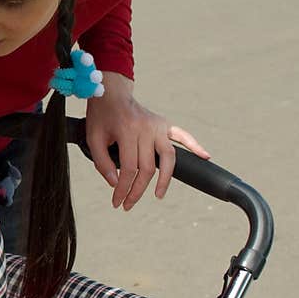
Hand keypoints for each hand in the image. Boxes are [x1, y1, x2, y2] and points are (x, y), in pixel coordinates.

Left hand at [85, 72, 209, 209]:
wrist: (112, 93)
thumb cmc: (101, 117)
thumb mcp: (93, 139)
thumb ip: (102, 162)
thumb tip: (115, 184)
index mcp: (127, 131)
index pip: (128, 169)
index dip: (123, 189)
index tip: (117, 202)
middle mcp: (146, 129)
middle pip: (147, 168)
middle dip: (137, 190)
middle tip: (128, 205)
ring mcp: (158, 126)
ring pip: (168, 157)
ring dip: (164, 179)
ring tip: (158, 195)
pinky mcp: (165, 124)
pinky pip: (183, 136)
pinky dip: (195, 145)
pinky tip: (205, 157)